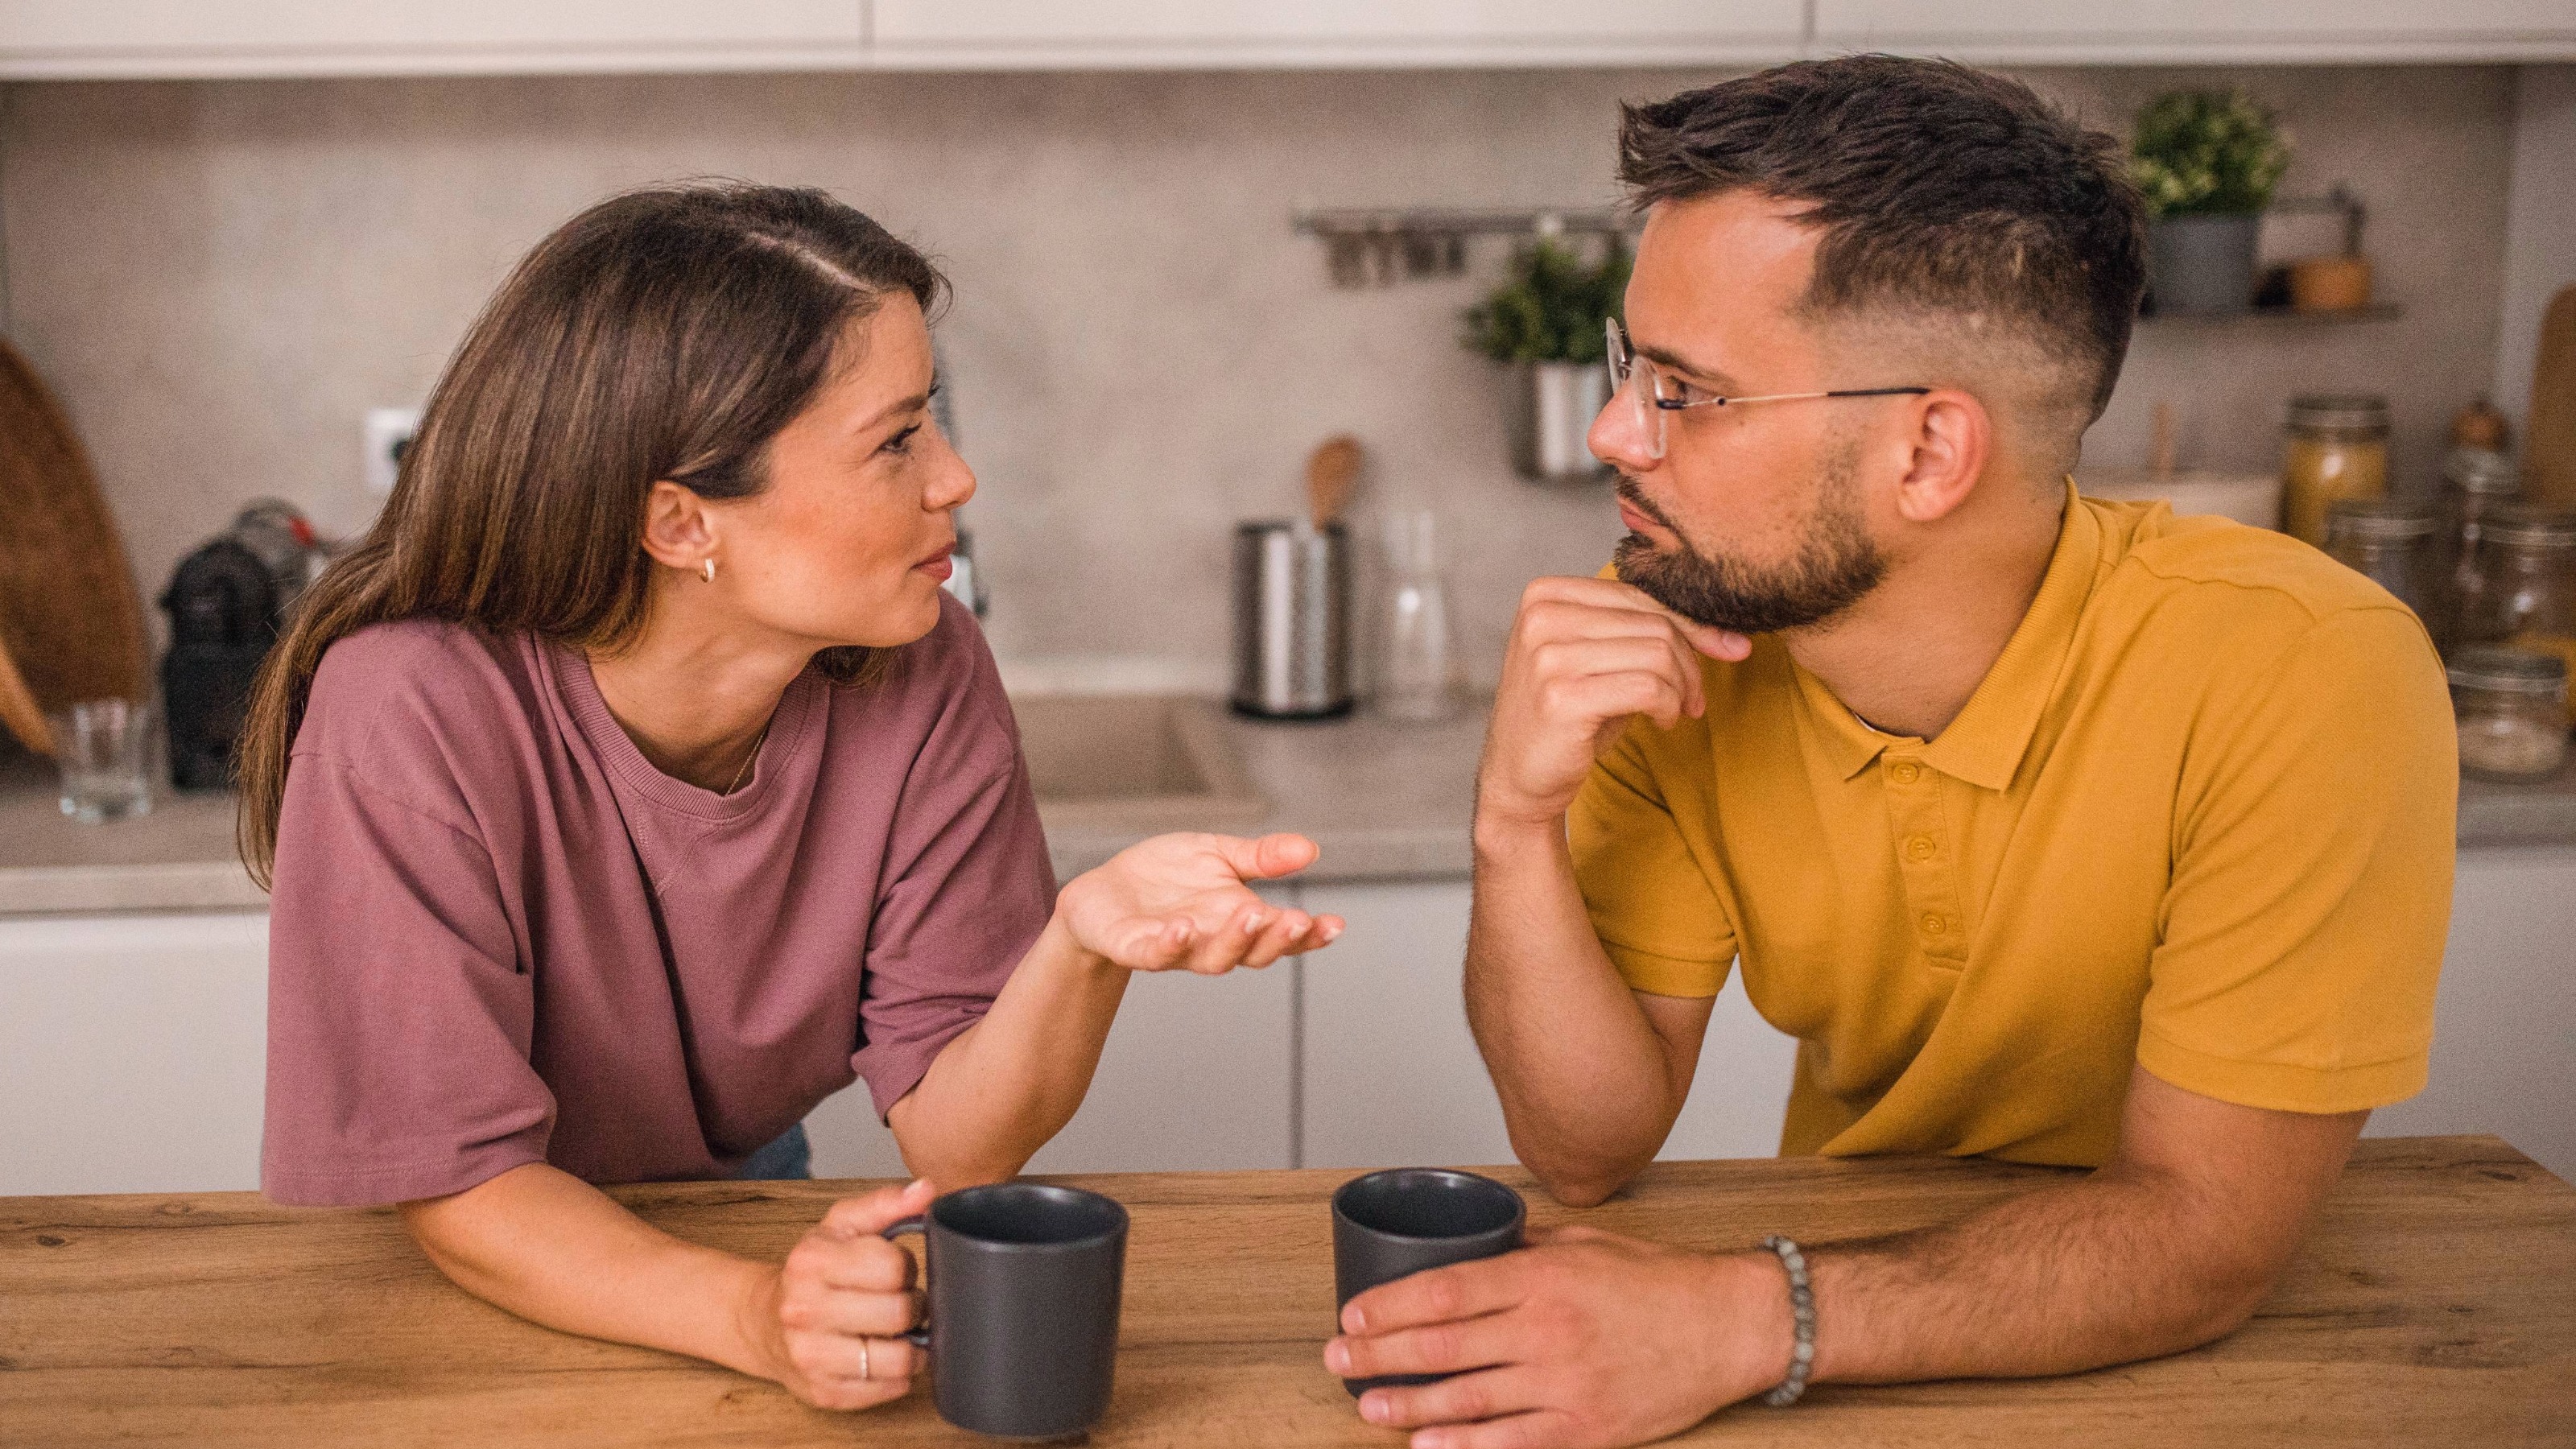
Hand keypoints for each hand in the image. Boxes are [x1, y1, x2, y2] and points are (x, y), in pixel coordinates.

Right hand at [745, 1178, 935, 1410]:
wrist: (764, 1320)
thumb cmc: (813, 1270)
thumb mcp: (841, 1226)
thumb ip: (885, 1204)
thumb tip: (926, 1190)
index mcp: (811, 1261)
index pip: (894, 1266)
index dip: (907, 1268)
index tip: (896, 1271)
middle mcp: (804, 1310)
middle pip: (900, 1313)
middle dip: (914, 1307)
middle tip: (904, 1303)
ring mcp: (811, 1357)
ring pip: (898, 1359)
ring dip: (912, 1345)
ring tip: (900, 1333)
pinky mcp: (823, 1392)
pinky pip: (888, 1389)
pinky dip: (899, 1375)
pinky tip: (885, 1356)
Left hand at [1056, 832, 1343, 973]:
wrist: (1103, 892)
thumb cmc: (1165, 877)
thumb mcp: (1217, 854)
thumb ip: (1260, 856)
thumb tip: (1310, 849)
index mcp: (1238, 921)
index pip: (1282, 934)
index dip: (1310, 935)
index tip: (1336, 924)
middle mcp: (1213, 942)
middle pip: (1253, 953)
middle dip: (1276, 938)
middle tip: (1297, 920)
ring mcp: (1176, 949)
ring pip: (1212, 959)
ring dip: (1233, 940)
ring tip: (1249, 913)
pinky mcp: (1135, 948)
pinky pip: (1156, 954)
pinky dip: (1172, 944)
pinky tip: (1183, 927)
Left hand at [1323, 1226, 1793, 1448]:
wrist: (1730, 1325)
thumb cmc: (1660, 1281)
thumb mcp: (1586, 1244)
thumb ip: (1525, 1251)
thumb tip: (1471, 1252)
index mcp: (1543, 1277)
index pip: (1446, 1289)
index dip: (1391, 1305)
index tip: (1353, 1313)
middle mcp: (1547, 1329)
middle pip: (1443, 1344)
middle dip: (1380, 1353)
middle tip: (1337, 1358)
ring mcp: (1566, 1381)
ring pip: (1469, 1398)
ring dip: (1408, 1404)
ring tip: (1365, 1405)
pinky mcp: (1587, 1426)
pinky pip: (1514, 1442)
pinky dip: (1466, 1447)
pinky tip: (1427, 1446)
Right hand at [1477, 577, 1747, 832]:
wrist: (1518, 778)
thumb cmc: (1568, 716)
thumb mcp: (1598, 659)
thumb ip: (1640, 631)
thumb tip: (1729, 631)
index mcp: (1545, 594)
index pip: (1638, 593)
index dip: (1690, 622)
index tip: (1729, 648)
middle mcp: (1542, 617)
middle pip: (1653, 622)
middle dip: (1690, 661)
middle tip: (1694, 697)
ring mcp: (1548, 656)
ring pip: (1657, 653)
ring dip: (1680, 687)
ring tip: (1675, 710)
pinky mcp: (1562, 696)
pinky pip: (1648, 688)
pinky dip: (1668, 706)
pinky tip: (1662, 721)